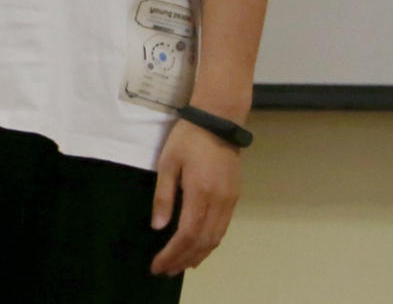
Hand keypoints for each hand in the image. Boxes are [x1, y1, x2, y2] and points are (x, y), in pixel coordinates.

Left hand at [149, 115, 242, 274]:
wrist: (218, 121)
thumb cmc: (188, 139)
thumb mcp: (167, 163)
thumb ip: (163, 196)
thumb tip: (158, 227)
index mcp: (199, 193)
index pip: (186, 234)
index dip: (172, 253)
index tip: (158, 265)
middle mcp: (218, 202)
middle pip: (202, 242)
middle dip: (183, 259)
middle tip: (166, 271)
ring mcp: (229, 201)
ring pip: (215, 238)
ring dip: (198, 255)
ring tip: (182, 266)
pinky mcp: (234, 197)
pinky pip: (222, 228)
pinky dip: (210, 243)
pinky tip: (200, 248)